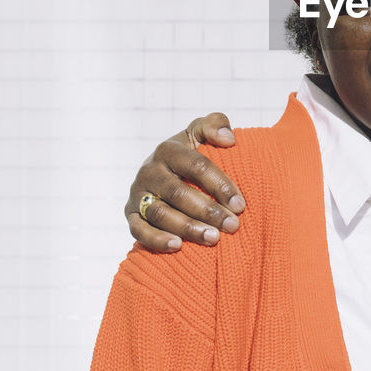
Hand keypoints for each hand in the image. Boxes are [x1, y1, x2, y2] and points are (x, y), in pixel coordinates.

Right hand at [125, 113, 245, 251]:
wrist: (163, 172)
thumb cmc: (190, 154)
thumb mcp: (200, 133)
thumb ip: (215, 125)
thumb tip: (229, 139)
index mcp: (168, 150)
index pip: (196, 166)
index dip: (220, 185)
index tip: (240, 205)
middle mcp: (149, 170)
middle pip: (179, 193)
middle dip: (208, 211)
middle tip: (232, 225)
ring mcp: (138, 193)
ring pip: (160, 214)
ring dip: (187, 228)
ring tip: (213, 238)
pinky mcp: (130, 213)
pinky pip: (138, 230)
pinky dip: (156, 239)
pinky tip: (178, 246)